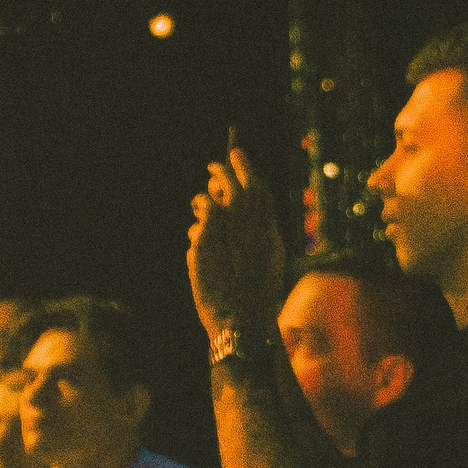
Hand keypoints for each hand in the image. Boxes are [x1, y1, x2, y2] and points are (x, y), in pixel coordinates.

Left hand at [185, 132, 285, 337]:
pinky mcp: (202, 235)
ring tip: (203, 211)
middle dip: (219, 168)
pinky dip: (199, 232)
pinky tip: (204, 246)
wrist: (243, 314)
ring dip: (203, 202)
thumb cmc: (260, 290)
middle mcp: (244, 215)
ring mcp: (221, 223)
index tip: (235, 153)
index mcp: (265, 218)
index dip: (242, 164)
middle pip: (226, 177)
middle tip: (213, 167)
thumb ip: (260, 226)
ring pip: (205, 199)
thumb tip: (245, 206)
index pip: (253, 180)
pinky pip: (197, 225)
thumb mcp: (270, 254)